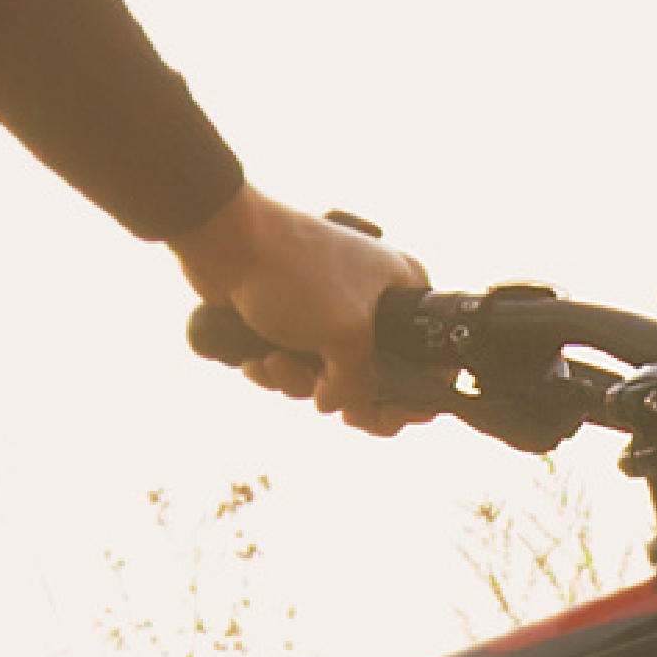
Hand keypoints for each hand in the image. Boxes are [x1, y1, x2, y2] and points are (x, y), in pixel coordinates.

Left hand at [178, 189, 430, 430]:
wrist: (226, 244)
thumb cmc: (294, 272)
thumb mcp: (347, 335)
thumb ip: (361, 383)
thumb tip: (346, 407)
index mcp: (404, 290)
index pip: (430, 359)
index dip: (410, 396)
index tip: (381, 413)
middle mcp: (376, 301)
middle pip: (376, 378)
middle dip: (338, 392)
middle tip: (319, 391)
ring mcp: (334, 312)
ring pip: (330, 378)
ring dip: (296, 381)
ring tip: (275, 359)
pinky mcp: (297, 322)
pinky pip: (298, 367)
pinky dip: (276, 370)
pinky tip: (257, 357)